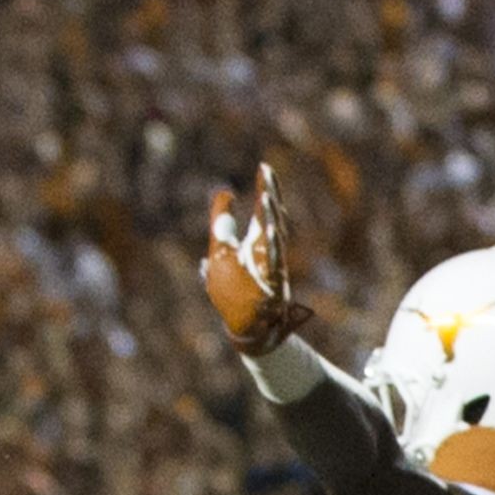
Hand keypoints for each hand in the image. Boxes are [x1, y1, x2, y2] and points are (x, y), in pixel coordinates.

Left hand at [201, 165, 313, 357]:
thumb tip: (224, 194)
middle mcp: (268, 251)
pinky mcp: (271, 284)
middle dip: (270, 195)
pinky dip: (273, 246)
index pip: (263, 210)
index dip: (265, 189)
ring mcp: (271, 267)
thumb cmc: (236, 292)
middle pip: (271, 217)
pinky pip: (273, 262)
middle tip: (267, 171)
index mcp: (257, 242)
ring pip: (273, 236)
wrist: (249, 327)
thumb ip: (222, 224)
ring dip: (270, 217)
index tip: (264, 167)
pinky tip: (271, 229)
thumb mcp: (221, 252)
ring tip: (266, 195)